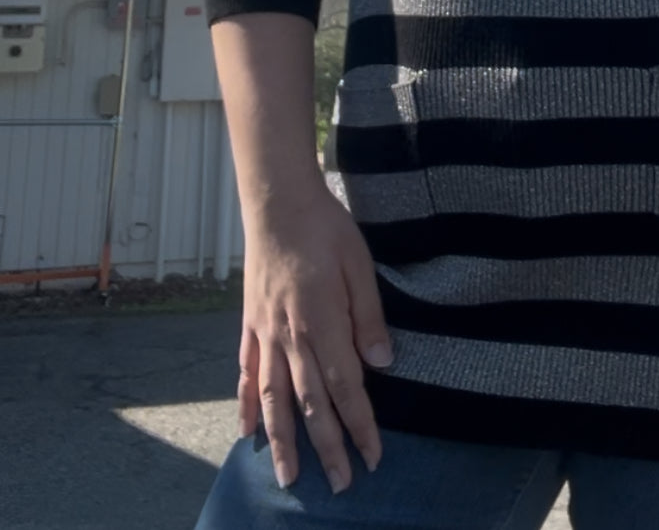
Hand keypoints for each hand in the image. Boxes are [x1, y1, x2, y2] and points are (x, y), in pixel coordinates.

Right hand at [239, 184, 392, 493]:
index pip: (345, 387)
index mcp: (321, 323)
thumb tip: (383, 363)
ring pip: (273, 399)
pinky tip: (247, 431)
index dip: (360, 425)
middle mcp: (289, 336)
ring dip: (282, 441)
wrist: (277, 201)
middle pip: (309, 404)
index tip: (373, 456)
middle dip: (327, 447)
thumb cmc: (326, 228)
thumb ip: (369, 317)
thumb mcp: (360, 265)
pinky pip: (248, 373)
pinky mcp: (250, 324)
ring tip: (289, 477)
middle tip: (340, 484)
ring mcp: (265, 333)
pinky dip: (247, 404)